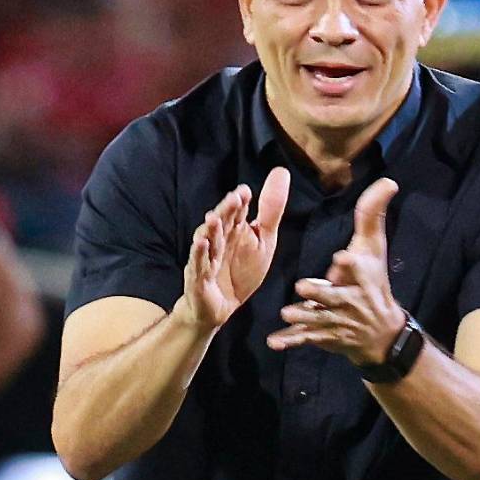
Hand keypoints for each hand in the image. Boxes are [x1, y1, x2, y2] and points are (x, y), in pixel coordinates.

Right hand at [175, 167, 289, 330]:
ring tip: (214, 217)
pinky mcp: (199, 278)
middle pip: (221, 223)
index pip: (237, 213)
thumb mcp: (263, 240)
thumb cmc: (240, 272)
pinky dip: (199, 254)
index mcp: (234, 230)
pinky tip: (202, 243)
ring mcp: (207, 259)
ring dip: (210, 230)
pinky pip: (199, 265)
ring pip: (208, 241)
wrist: (220, 307)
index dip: (240, 202)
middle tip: (234, 198)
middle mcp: (218, 241)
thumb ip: (271, 209)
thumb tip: (281, 171)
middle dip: (226, 211)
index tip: (245, 191)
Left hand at [267, 178, 404, 363]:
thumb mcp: (373, 248)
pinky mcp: (323, 336)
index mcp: (362, 278)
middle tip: (303, 286)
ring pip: (317, 320)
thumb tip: (388, 181)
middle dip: (321, 294)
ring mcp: (336, 321)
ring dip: (303, 317)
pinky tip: (273, 342)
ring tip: (287, 313)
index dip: (351, 264)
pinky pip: (305, 339)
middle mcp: (350, 301)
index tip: (344, 257)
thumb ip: (372, 215)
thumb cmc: (373, 280)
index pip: (358, 269)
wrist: (381, 332)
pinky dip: (289, 341)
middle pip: (335, 298)